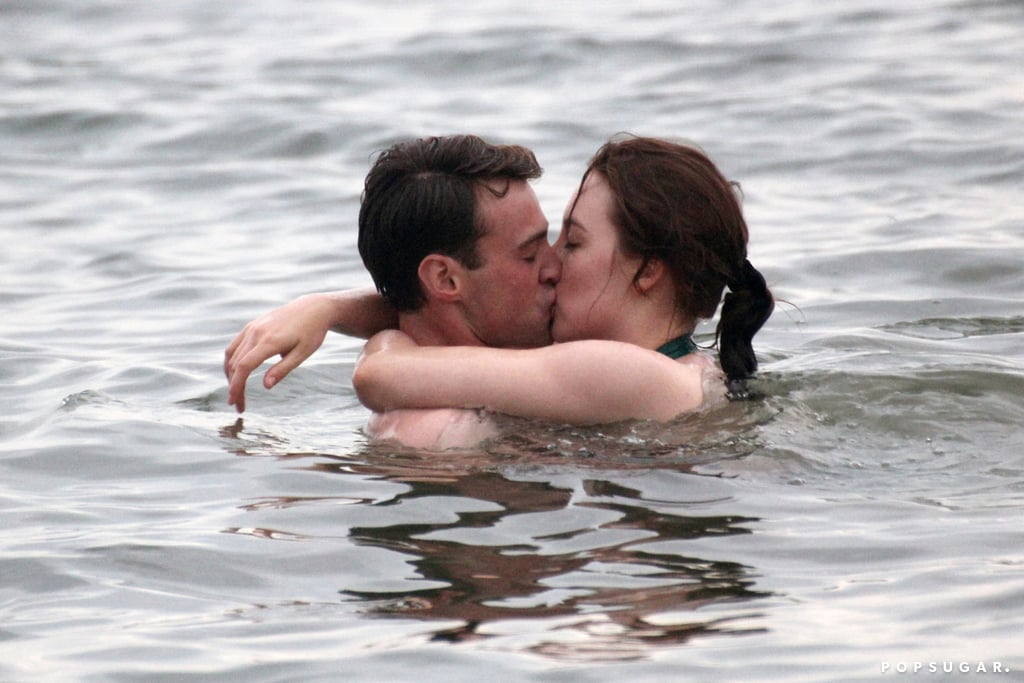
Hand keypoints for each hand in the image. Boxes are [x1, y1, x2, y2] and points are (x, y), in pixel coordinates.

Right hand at [223, 294, 334, 411]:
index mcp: (269, 341)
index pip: (244, 366)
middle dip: (234, 387)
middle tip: (239, 406)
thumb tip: (266, 386)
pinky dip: (231, 362)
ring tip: (236, 393)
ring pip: (231, 355)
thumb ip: (283, 369)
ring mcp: (252, 328)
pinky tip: (235, 374)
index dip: (237, 386)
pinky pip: (234, 345)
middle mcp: (256, 332)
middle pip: (235, 364)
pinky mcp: (251, 326)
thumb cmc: (311, 333)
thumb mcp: (302, 353)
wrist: (312, 309)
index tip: (235, 402)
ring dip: (230, 375)